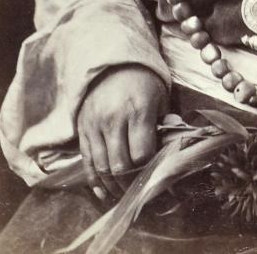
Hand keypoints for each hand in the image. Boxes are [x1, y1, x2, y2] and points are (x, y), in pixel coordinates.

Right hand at [76, 64, 168, 199]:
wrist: (112, 64)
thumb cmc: (143, 82)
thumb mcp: (160, 98)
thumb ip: (165, 124)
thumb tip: (173, 148)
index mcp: (137, 110)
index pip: (141, 153)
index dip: (149, 169)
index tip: (158, 176)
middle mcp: (113, 119)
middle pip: (120, 164)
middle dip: (131, 182)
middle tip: (141, 191)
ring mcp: (94, 125)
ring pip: (102, 166)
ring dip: (113, 185)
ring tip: (124, 193)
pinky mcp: (82, 129)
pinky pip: (87, 161)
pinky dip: (94, 180)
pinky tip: (103, 192)